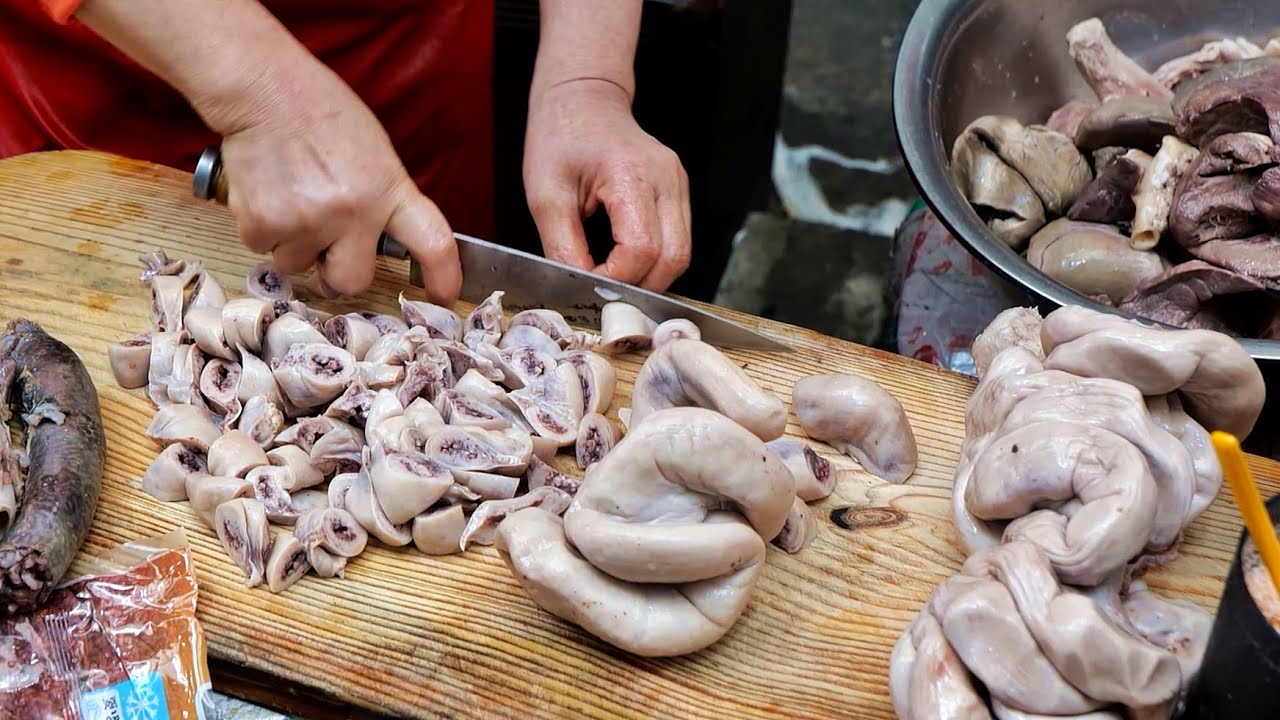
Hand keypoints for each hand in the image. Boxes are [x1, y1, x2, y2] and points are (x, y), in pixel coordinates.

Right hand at [216, 62, 461, 302]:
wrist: (264, 91)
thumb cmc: (322, 116)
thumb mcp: (375, 154)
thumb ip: (384, 200)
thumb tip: (380, 240)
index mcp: (389, 191)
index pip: (432, 243)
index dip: (443, 276)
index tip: (443, 295)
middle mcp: (353, 213)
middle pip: (351, 281)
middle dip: (336, 269)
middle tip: (325, 241)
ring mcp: (307, 222)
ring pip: (298, 265)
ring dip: (294, 243)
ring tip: (291, 197)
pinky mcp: (263, 224)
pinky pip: (263, 248)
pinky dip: (263, 228)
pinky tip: (268, 192)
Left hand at [523, 79, 691, 291]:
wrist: (583, 98)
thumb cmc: (561, 135)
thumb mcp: (545, 193)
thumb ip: (562, 244)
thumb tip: (579, 285)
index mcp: (632, 174)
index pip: (641, 249)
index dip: (616, 278)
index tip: (587, 282)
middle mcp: (667, 178)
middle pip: (674, 258)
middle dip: (640, 286)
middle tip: (604, 291)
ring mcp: (678, 184)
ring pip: (682, 254)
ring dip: (651, 277)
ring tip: (614, 277)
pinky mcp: (678, 191)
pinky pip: (678, 239)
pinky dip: (656, 260)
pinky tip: (627, 260)